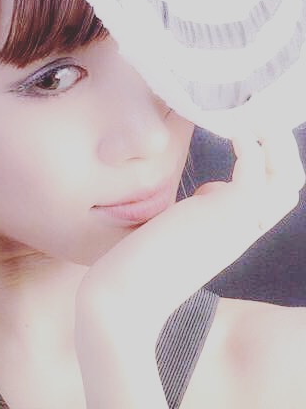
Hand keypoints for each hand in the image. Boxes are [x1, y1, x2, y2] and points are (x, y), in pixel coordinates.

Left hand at [74, 127, 304, 407]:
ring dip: (276, 142)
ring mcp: (236, 225)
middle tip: (262, 117)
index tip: (245, 137)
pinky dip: (253, 146)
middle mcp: (242, 231)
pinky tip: (236, 128)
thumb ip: (199, 214)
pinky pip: (256, 175)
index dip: (267, 164)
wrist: (123, 300)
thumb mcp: (177, 232)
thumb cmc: (139, 267)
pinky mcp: (222, 217)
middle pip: (288, 186)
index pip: (272, 197)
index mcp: (232, 234)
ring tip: (256, 113)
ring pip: (286, 180)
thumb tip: (212, 192)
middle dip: (282, 148)